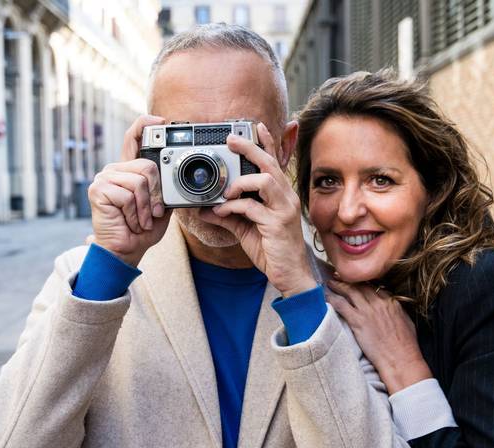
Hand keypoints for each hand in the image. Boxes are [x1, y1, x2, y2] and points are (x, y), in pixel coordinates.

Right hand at [88, 115, 172, 266]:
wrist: (126, 250)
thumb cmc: (142, 229)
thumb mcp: (161, 206)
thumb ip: (165, 188)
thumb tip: (180, 177)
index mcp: (129, 170)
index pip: (133, 138)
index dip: (144, 125)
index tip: (160, 119)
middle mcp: (114, 169)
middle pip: (147, 166)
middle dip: (157, 193)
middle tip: (153, 212)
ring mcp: (104, 178)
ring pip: (140, 182)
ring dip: (146, 207)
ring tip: (140, 220)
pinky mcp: (98, 190)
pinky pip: (128, 195)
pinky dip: (135, 213)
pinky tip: (130, 221)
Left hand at [197, 123, 316, 296]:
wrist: (289, 274)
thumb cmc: (272, 249)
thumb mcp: (245, 229)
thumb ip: (227, 216)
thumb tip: (204, 209)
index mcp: (280, 195)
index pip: (274, 162)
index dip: (266, 142)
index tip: (254, 127)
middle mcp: (285, 198)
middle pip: (269, 164)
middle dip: (250, 148)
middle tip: (231, 140)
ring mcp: (283, 209)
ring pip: (264, 180)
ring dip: (240, 182)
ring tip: (225, 192)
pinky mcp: (277, 224)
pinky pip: (252, 207)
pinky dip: (232, 207)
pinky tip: (220, 211)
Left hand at [326, 280, 432, 392]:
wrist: (400, 358)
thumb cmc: (406, 345)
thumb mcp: (406, 321)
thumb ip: (396, 311)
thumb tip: (392, 308)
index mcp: (391, 302)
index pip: (373, 286)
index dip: (362, 282)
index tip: (355, 281)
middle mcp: (378, 302)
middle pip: (360, 285)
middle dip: (348, 279)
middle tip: (338, 276)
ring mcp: (367, 311)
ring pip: (349, 291)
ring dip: (338, 285)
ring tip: (330, 282)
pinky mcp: (358, 322)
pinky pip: (341, 305)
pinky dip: (332, 299)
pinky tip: (325, 296)